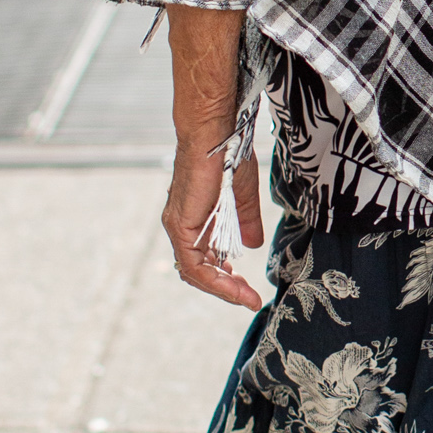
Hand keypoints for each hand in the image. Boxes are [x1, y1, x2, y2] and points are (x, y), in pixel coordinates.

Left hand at [161, 127, 265, 309]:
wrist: (214, 134)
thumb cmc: (227, 154)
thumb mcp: (241, 196)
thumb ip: (245, 222)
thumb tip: (253, 246)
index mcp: (196, 218)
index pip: (206, 258)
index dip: (226, 277)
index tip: (248, 290)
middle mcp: (183, 226)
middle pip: (199, 270)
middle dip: (226, 288)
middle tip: (250, 298)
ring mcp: (179, 228)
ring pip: (196, 273)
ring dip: (223, 289)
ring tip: (247, 297)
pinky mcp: (181, 228)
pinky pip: (195, 266)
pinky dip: (216, 280)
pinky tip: (235, 287)